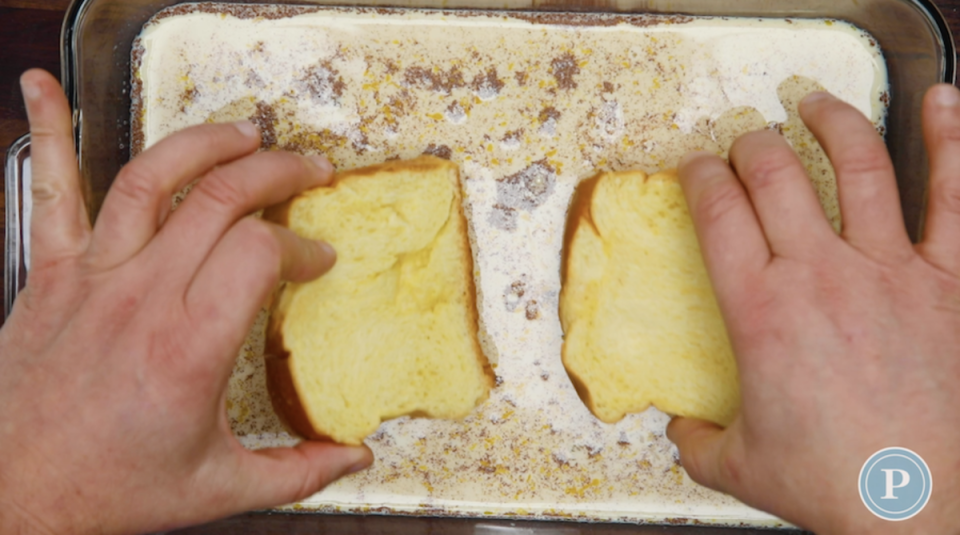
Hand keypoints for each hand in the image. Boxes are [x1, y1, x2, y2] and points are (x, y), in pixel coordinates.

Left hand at [0, 70, 371, 534]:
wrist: (16, 498)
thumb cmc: (111, 491)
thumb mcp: (220, 488)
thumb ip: (300, 470)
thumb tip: (357, 456)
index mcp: (191, 346)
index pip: (260, 253)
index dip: (301, 246)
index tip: (316, 259)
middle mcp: (143, 298)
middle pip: (220, 199)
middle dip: (276, 172)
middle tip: (308, 170)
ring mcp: (93, 279)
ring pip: (149, 180)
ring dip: (202, 143)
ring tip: (242, 132)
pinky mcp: (51, 275)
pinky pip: (49, 194)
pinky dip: (45, 135)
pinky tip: (40, 89)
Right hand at [668, 87, 959, 532]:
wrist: (920, 506)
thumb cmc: (835, 485)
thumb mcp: (739, 468)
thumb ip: (696, 440)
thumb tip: (679, 428)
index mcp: (760, 312)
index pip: (719, 215)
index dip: (702, 178)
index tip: (697, 168)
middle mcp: (819, 276)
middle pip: (775, 177)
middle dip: (751, 145)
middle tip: (745, 141)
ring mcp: (888, 272)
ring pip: (856, 168)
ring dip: (831, 123)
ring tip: (815, 102)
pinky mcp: (946, 281)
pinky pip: (952, 197)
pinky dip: (949, 142)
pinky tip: (942, 103)